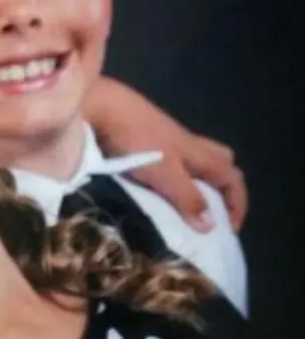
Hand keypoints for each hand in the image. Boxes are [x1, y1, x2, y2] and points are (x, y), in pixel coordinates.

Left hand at [89, 78, 247, 231]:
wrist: (100, 107)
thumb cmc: (135, 138)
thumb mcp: (164, 172)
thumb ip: (186, 197)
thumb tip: (211, 226)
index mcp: (197, 152)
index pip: (231, 176)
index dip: (238, 202)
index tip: (231, 231)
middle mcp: (186, 144)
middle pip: (219, 162)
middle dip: (222, 188)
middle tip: (210, 215)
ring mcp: (164, 141)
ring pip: (194, 162)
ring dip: (195, 185)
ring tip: (182, 211)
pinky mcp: (144, 141)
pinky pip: (169, 163)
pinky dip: (172, 180)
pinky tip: (155, 193)